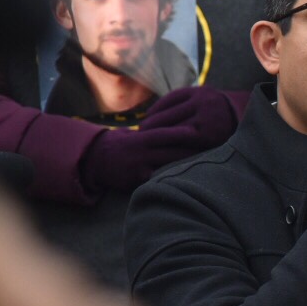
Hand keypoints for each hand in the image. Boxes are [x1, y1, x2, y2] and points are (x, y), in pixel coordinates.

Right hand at [80, 86, 241, 194]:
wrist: (94, 160)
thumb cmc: (118, 144)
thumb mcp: (134, 134)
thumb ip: (153, 131)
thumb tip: (176, 123)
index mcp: (142, 137)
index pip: (167, 133)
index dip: (185, 133)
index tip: (203, 133)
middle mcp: (141, 151)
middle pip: (172, 151)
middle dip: (192, 151)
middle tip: (212, 150)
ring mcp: (139, 167)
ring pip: (168, 166)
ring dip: (185, 166)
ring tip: (205, 165)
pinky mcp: (135, 180)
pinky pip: (157, 181)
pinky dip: (171, 180)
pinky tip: (186, 182)